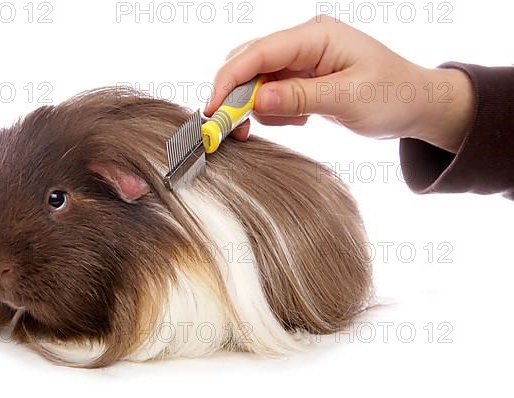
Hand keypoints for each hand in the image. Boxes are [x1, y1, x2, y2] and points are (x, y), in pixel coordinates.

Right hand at [205, 16, 473, 152]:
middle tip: (233, 129)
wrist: (417, 105)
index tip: (213, 110)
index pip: (258, 53)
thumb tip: (256, 100)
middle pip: (251, 63)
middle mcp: (305, 42)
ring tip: (293, 123)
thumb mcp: (348, 98)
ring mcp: (303, 60)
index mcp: (315, 36)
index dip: (230, 80)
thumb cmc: (393, 95)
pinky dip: (275, 111)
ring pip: (258, 81)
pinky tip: (301, 119)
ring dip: (259, 107)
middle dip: (237, 96)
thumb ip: (300, 98)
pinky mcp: (304, 78)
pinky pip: (273, 93)